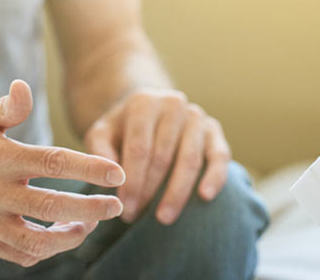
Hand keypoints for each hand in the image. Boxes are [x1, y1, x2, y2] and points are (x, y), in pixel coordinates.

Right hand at [0, 80, 125, 266]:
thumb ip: (8, 105)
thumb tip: (24, 87)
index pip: (50, 162)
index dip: (88, 168)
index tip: (117, 173)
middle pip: (49, 206)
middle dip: (90, 209)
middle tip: (118, 205)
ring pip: (34, 241)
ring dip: (70, 236)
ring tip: (91, 223)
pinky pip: (18, 255)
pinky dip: (46, 250)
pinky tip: (63, 233)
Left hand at [83, 88, 230, 224]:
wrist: (147, 112)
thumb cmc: (121, 129)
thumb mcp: (101, 133)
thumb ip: (100, 151)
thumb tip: (112, 177)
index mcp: (144, 103)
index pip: (139, 147)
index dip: (132, 180)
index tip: (125, 207)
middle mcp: (173, 104)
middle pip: (163, 155)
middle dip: (150, 190)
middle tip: (137, 217)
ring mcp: (197, 116)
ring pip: (190, 158)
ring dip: (177, 191)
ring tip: (164, 217)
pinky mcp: (214, 130)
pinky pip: (220, 155)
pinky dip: (215, 176)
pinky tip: (205, 196)